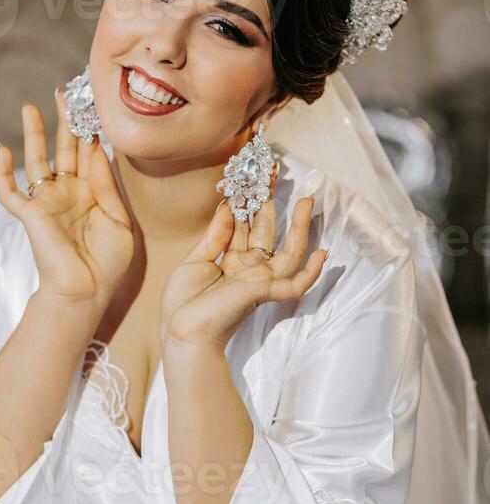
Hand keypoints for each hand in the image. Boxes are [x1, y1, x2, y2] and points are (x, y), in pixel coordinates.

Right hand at [0, 89, 133, 311]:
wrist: (85, 292)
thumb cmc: (107, 264)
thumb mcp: (119, 222)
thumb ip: (107, 186)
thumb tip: (98, 150)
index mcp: (92, 194)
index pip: (90, 154)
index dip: (92, 130)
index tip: (96, 104)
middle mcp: (68, 193)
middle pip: (64, 148)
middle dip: (65, 121)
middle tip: (65, 91)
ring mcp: (47, 202)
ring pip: (38, 160)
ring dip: (34, 134)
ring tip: (32, 106)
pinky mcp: (30, 214)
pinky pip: (9, 191)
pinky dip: (2, 171)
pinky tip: (2, 149)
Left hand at [159, 178, 327, 351]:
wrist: (180, 333)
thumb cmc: (184, 303)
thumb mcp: (196, 260)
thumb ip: (215, 235)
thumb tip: (229, 206)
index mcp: (234, 260)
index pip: (247, 224)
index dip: (251, 199)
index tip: (255, 174)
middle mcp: (250, 268)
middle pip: (268, 230)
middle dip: (273, 201)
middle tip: (276, 171)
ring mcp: (259, 281)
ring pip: (289, 252)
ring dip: (300, 228)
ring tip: (306, 202)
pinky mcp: (263, 294)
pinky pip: (294, 285)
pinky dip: (310, 272)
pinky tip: (322, 253)